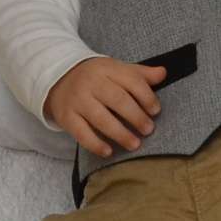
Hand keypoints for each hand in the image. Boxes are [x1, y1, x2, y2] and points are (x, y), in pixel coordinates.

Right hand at [48, 56, 165, 156]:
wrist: (57, 78)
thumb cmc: (95, 77)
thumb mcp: (115, 70)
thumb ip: (139, 74)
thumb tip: (163, 73)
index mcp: (107, 69)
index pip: (131, 81)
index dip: (146, 97)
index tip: (155, 111)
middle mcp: (91, 83)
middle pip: (117, 100)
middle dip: (136, 116)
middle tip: (148, 130)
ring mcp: (77, 100)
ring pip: (101, 118)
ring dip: (120, 133)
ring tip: (135, 144)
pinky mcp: (66, 116)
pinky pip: (81, 133)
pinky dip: (95, 144)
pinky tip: (109, 152)